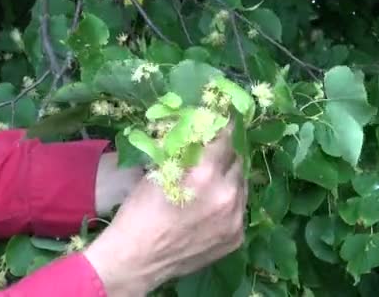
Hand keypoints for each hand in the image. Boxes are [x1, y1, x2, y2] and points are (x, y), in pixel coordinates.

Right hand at [84, 124, 246, 295]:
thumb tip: (199, 130)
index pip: (226, 138)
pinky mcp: (236, 237)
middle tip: (217, 153)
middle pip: (238, 161)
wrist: (137, 260)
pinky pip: (239, 210)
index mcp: (205, 174)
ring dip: (230, 179)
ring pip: (242, 186)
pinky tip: (213, 207)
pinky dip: (229, 204)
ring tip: (215, 181)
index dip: (226, 126)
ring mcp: (234, 218)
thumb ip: (184, 152)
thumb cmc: (140, 212)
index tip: (227, 119)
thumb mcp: (158, 172)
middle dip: (228, 154)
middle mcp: (226, 194)